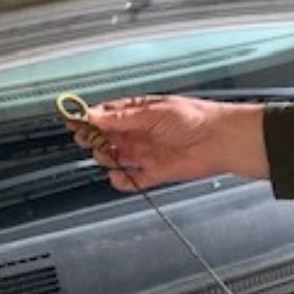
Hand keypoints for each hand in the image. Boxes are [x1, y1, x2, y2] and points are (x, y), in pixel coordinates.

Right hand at [71, 95, 269, 192]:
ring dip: (108, 159)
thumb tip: (92, 115)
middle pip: (107, 137)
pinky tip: (120, 177)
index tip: (73, 122)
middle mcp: (141, 132)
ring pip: (116, 158)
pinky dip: (123, 181)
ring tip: (108, 157)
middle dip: (95, 139)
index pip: (107, 114)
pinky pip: (133, 179)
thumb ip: (121, 118)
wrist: (221, 140)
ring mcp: (147, 152)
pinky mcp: (156, 172)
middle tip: (87, 141)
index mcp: (140, 112)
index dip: (89, 118)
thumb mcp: (153, 113)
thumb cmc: (195, 118)